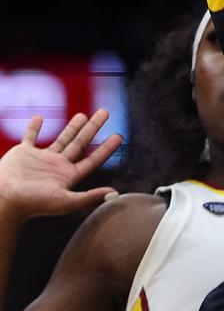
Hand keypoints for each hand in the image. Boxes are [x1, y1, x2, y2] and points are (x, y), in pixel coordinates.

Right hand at [0, 111, 122, 223]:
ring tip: (82, 115)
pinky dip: (34, 127)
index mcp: (66, 177)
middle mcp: (56, 167)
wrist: (3, 200)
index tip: (119, 136)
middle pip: (79, 143)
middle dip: (92, 128)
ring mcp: (40, 160)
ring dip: (72, 127)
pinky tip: (39, 118)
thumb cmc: (32, 203)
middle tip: (105, 112)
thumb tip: (114, 193)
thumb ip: (89, 197)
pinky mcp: (23, 154)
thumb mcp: (64, 201)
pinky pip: (30, 137)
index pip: (92, 160)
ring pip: (60, 139)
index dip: (106, 149)